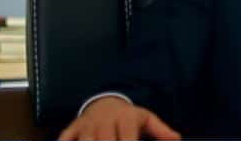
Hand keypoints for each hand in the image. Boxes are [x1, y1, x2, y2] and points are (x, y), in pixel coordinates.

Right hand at [58, 97, 180, 140]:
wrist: (104, 103)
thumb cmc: (129, 117)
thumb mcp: (147, 119)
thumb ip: (161, 131)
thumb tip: (177, 139)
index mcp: (125, 119)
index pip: (127, 140)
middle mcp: (104, 122)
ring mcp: (85, 126)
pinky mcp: (70, 131)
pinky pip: (64, 140)